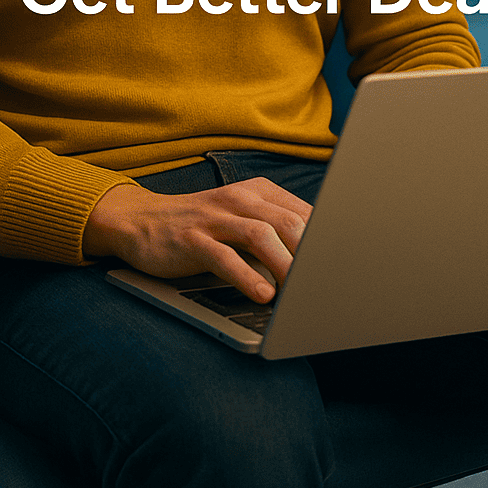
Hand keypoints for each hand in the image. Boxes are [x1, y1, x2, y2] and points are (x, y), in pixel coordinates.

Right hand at [83, 178, 311, 303]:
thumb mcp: (241, 219)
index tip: (346, 266)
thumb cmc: (201, 226)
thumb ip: (276, 231)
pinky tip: (262, 295)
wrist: (141, 220)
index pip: (305, 214)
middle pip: (289, 223)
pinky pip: (224, 257)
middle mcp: (239, 200)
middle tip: (328, 284)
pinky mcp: (192, 239)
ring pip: (260, 236)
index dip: (327, 242)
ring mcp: (215, 218)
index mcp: (258, 192)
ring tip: (301, 292)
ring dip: (285, 265)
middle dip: (312, 255)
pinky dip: (246, 277)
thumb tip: (319, 258)